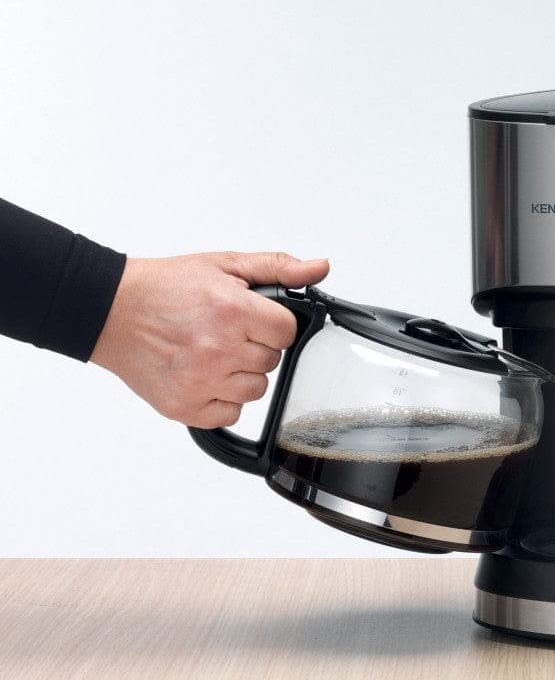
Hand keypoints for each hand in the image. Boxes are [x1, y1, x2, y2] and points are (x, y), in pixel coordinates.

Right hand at [91, 252, 329, 427]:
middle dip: (255, 346)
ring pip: (256, 389)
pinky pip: (231, 413)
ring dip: (241, 373)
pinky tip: (203, 375)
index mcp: (231, 311)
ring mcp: (200, 381)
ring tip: (213, 352)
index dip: (273, 324)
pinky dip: (222, 398)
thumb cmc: (165, 288)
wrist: (111, 311)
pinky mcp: (185, 407)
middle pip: (272, 361)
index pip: (287, 332)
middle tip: (224, 331)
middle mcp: (217, 349)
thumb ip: (278, 269)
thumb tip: (319, 269)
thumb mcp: (225, 266)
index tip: (254, 318)